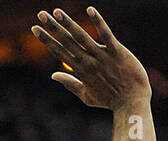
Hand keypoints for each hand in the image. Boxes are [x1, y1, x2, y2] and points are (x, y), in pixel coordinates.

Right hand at [32, 8, 150, 109]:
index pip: (60, 52)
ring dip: (69, 24)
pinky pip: (106, 34)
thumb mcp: (87, 96)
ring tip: (57, 12)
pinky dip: (98, 22)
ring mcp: (102, 56)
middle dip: (53, 28)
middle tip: (40, 14)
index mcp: (81, 71)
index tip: (35, 29)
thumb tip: (53, 75)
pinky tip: (90, 10)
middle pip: (67, 42)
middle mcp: (89, 62)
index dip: (47, 40)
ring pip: (82, 37)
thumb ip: (71, 84)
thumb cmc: (110, 101)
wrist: (132, 103)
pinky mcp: (116, 52)